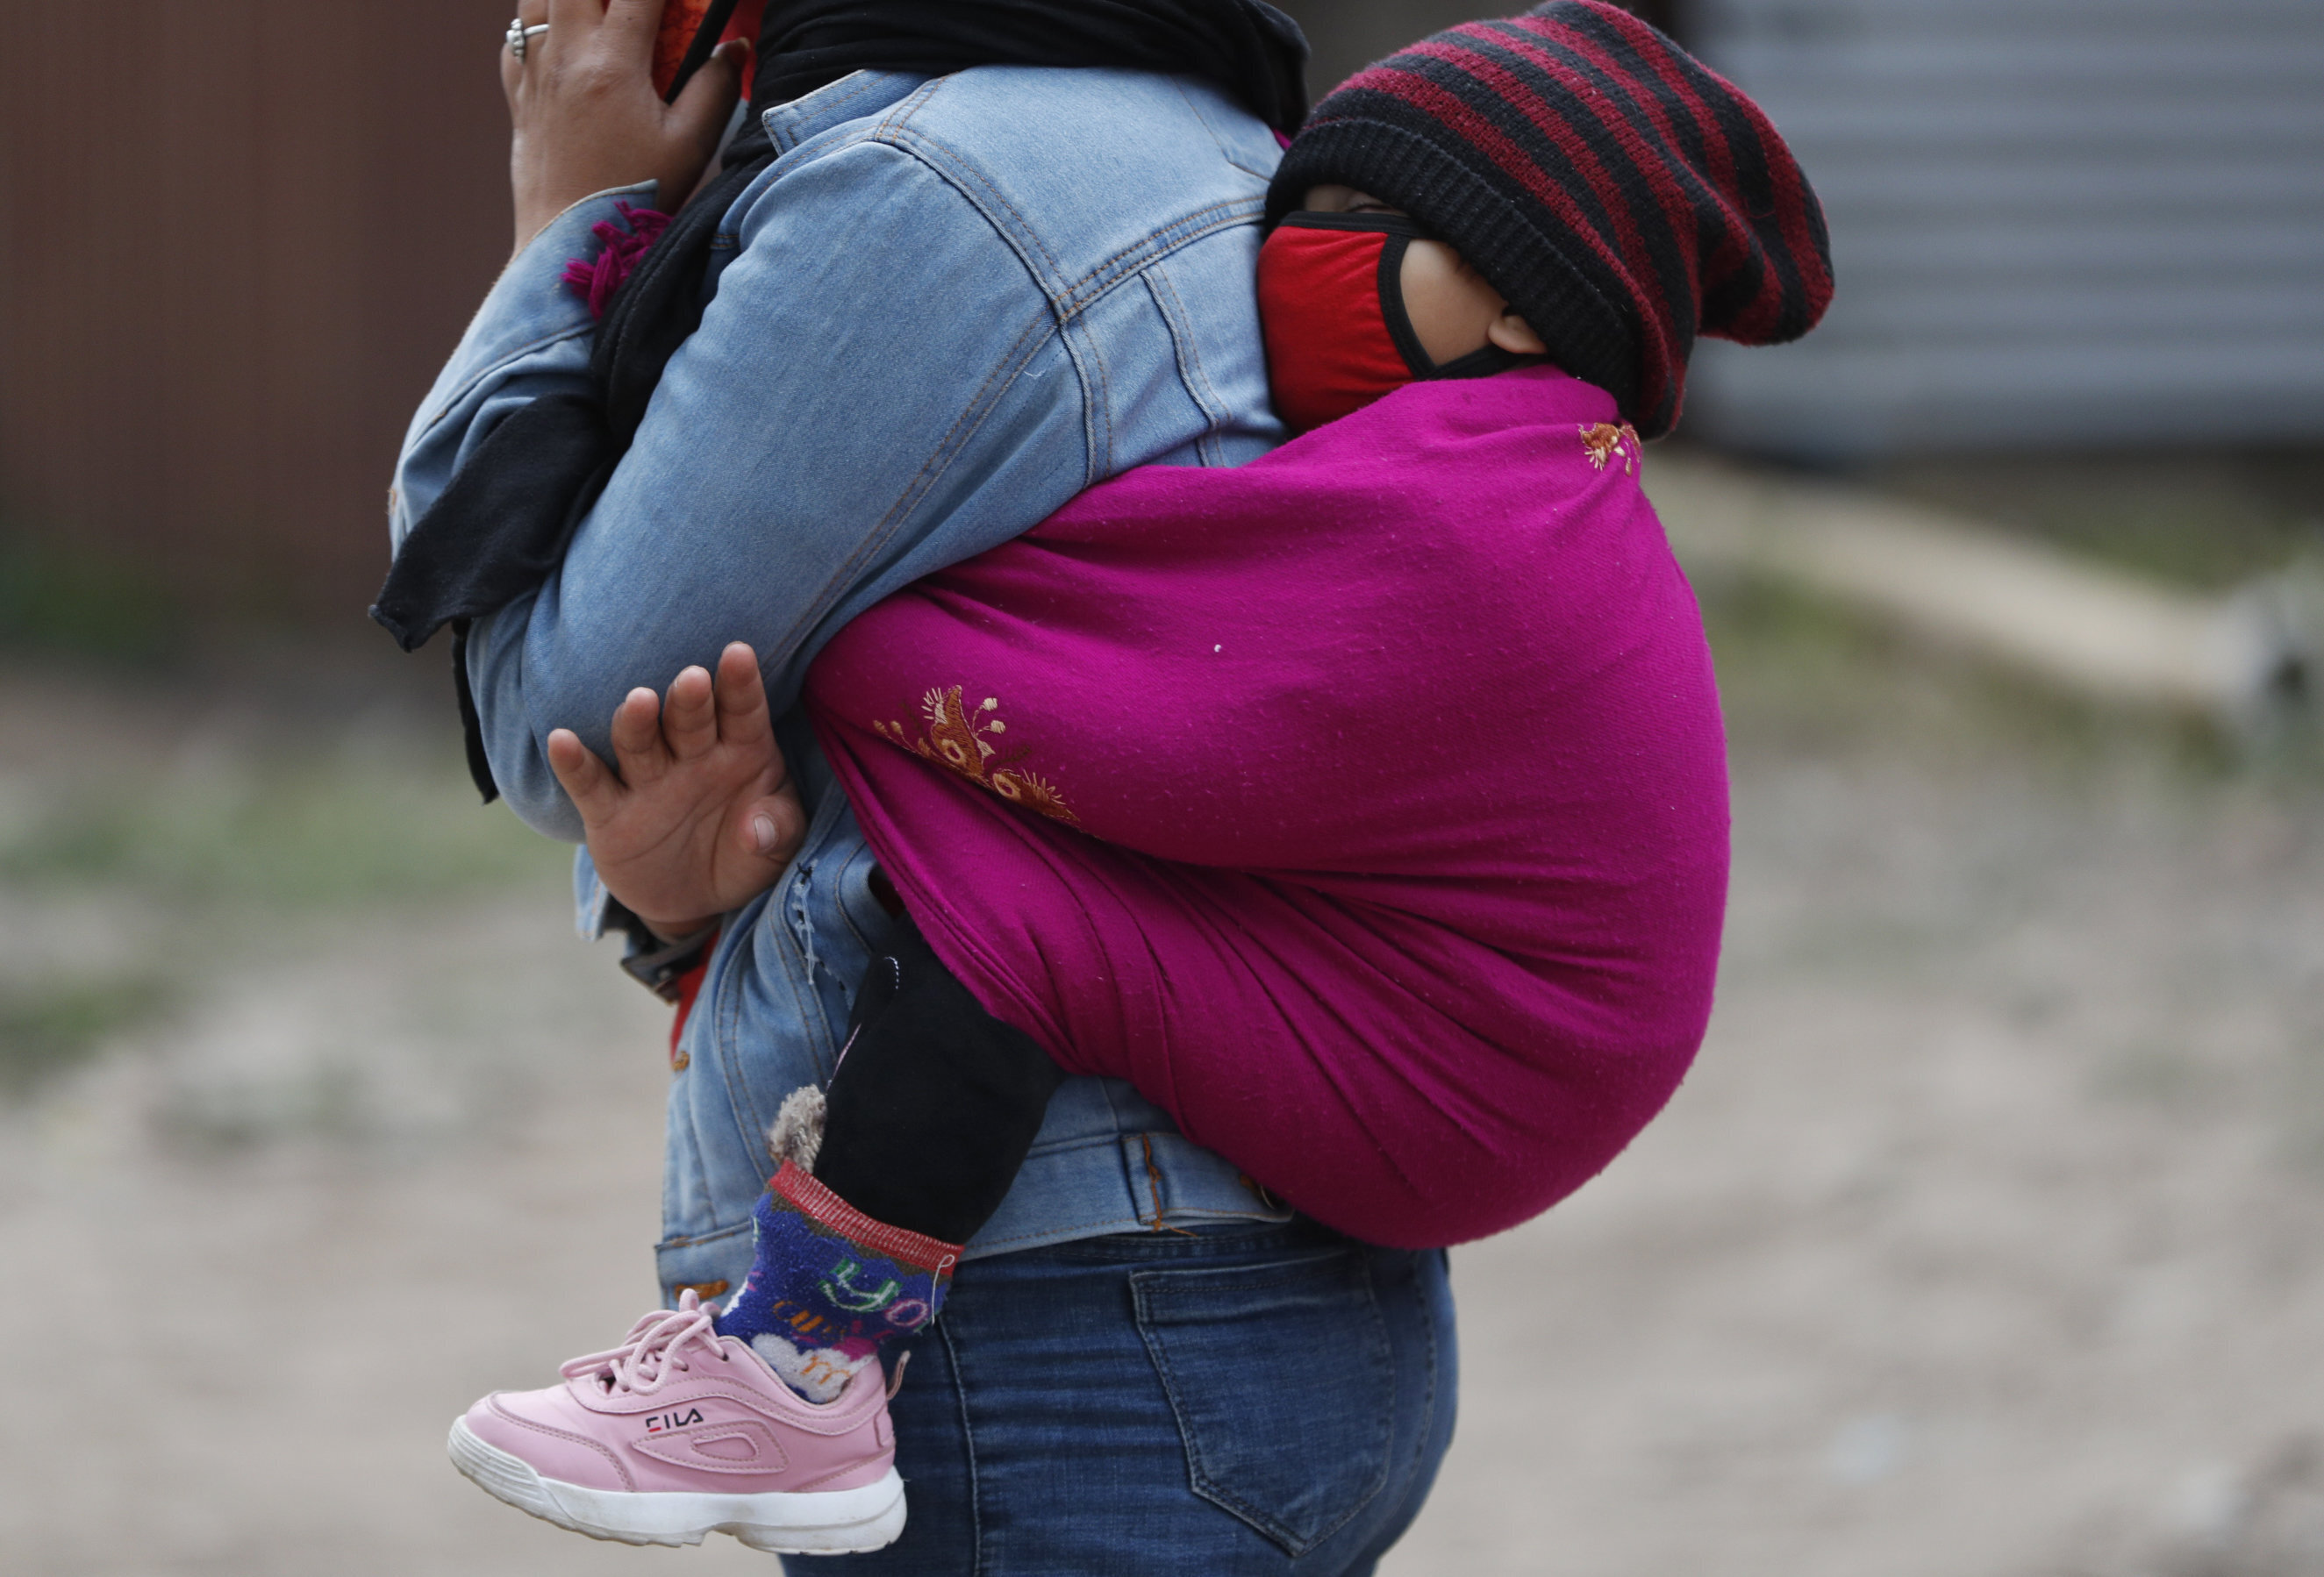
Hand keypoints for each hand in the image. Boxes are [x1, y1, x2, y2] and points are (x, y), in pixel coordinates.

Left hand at [502, 0, 748, 252]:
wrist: (569, 244)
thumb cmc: (635, 197)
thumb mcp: (690, 146)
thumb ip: (716, 88)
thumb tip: (734, 48)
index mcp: (612, 64)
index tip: (682, 1)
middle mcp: (565, 57)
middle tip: (634, 6)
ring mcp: (535, 75)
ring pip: (535, 0)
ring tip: (599, 13)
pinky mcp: (519, 98)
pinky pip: (516, 39)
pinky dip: (539, 27)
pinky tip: (564, 44)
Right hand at [547, 642, 804, 939]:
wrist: (698, 899)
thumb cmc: (749, 852)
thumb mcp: (779, 847)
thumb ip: (778, 830)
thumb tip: (757, 829)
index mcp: (740, 749)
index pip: (742, 711)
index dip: (740, 684)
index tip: (739, 654)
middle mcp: (691, 755)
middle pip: (687, 719)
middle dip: (689, 698)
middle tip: (692, 678)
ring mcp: (648, 780)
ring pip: (638, 743)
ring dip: (636, 722)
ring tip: (639, 701)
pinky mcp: (609, 813)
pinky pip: (590, 785)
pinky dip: (574, 764)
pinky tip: (562, 741)